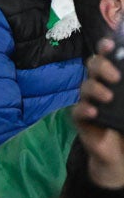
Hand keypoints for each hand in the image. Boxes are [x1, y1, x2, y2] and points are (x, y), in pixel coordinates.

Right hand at [74, 39, 123, 188]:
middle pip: (92, 66)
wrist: (119, 152)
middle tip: (116, 78)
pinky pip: (78, 110)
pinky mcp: (81, 118)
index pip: (106, 57)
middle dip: (102, 67)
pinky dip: (85, 109)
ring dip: (96, 89)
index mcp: (112, 78)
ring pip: (85, 86)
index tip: (110, 45)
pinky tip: (95, 112)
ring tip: (109, 98)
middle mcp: (98, 85)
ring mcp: (88, 101)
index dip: (105, 48)